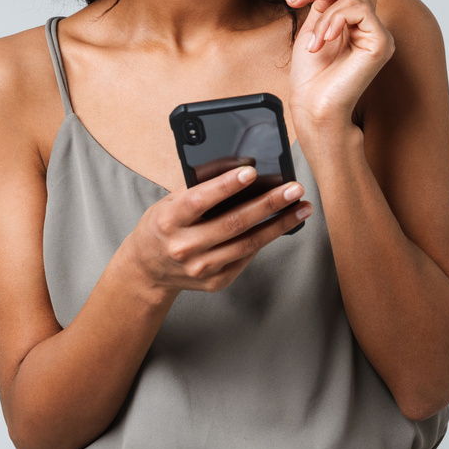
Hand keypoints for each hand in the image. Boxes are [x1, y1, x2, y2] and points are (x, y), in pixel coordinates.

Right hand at [119, 165, 312, 294]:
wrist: (147, 270)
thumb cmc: (162, 226)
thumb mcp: (170, 202)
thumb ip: (200, 188)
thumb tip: (241, 167)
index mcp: (169, 221)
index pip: (199, 200)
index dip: (226, 186)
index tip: (252, 172)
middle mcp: (184, 247)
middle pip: (233, 224)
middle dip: (269, 204)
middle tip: (294, 189)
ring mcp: (201, 268)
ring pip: (247, 244)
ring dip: (279, 225)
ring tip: (302, 207)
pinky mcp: (215, 281)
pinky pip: (246, 257)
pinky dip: (266, 239)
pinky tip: (283, 225)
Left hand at [284, 0, 394, 136]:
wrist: (312, 105)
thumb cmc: (310, 75)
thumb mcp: (312, 26)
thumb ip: (326, 2)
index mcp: (356, 20)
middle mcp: (372, 24)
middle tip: (294, 0)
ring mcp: (380, 34)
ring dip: (323, 14)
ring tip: (314, 42)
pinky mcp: (382, 43)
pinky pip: (356, 12)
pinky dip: (334, 23)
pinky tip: (324, 44)